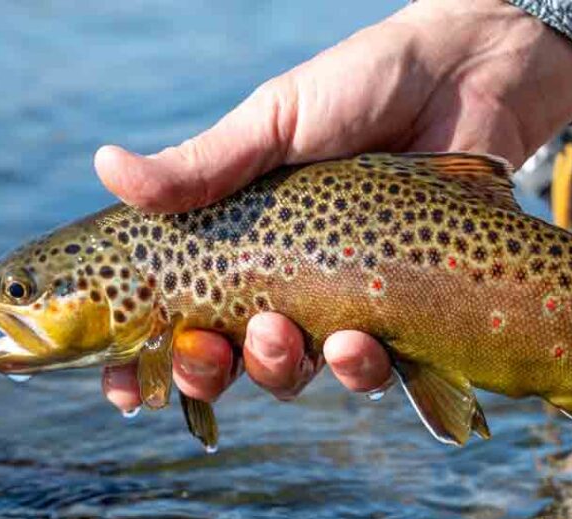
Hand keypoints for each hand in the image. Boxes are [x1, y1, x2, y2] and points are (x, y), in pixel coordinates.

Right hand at [97, 0, 571, 411]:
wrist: (466, 80)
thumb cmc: (362, 88)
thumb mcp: (275, 120)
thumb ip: (204, 163)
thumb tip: (106, 168)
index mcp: (240, 241)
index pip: (179, 312)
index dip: (146, 360)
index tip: (119, 385)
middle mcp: (286, 283)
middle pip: (232, 360)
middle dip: (211, 371)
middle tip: (209, 350)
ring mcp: (345, 303)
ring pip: (300, 372)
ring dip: (282, 370)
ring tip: (285, 335)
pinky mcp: (406, 314)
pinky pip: (379, 368)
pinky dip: (362, 369)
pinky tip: (361, 343)